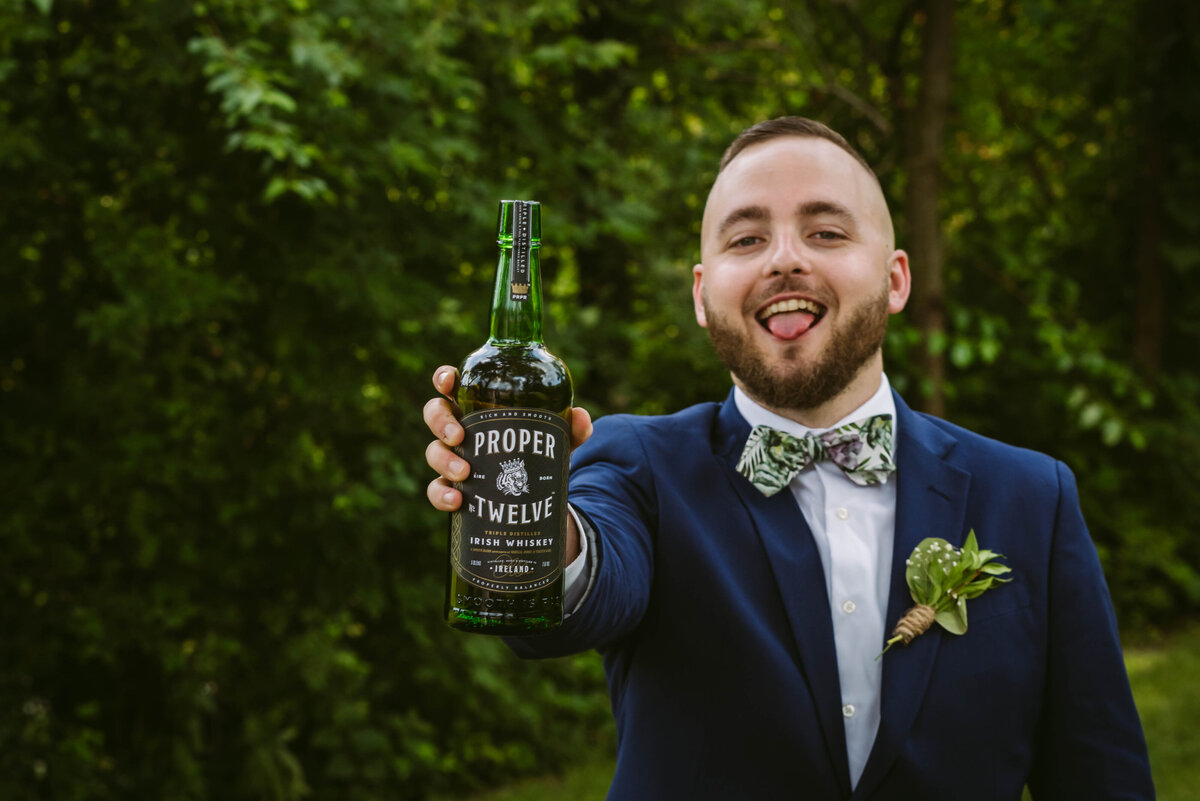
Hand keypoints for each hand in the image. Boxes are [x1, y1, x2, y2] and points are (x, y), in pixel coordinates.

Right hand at [423, 365, 592, 560]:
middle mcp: (460, 429)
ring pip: (433, 452)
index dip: (444, 379)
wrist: (535, 496)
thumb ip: (570, 428)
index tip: (449, 383)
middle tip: (458, 436)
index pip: (452, 385)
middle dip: (440, 422)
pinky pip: (436, 490)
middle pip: (434, 414)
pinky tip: (457, 502)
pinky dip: (442, 496)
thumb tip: (580, 417)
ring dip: (444, 460)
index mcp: (478, 407)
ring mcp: (453, 458)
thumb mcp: (556, 440)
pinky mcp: (453, 488)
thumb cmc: (536, 452)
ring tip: (465, 473)